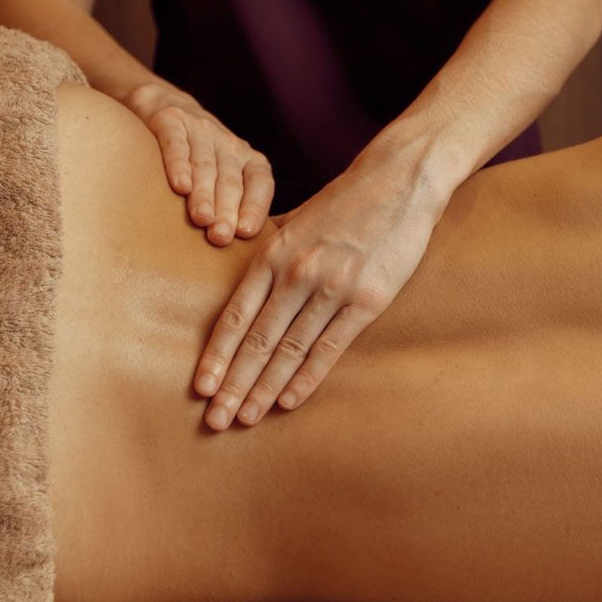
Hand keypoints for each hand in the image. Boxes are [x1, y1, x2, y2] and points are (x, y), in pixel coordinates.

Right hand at [120, 82, 273, 245]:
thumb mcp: (222, 177)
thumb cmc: (197, 161)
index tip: (246, 233)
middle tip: (220, 237)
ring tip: (202, 218)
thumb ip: (233, 206)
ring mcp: (201, 129)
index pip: (260, 183)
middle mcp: (228, 144)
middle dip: (227, 210)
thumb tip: (241, 257)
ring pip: (206, 165)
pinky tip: (180, 186)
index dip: (255, 206)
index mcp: (248, 160)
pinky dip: (179, 165)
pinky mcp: (171, 120)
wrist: (162, 108)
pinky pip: (177, 144)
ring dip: (205, 194)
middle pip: (231, 181)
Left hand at [193, 155, 446, 429]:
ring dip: (264, 390)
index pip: (236, 316)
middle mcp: (297, 272)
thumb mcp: (296, 221)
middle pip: (258, 341)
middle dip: (233, 385)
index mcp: (273, 252)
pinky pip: (330, 347)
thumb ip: (270, 253)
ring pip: (290, 350)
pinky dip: (307, 378)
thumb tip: (245, 282)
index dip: (217, 355)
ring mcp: (332, 287)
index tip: (201, 388)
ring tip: (245, 419)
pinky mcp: (367, 299)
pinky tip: (288, 401)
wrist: (399, 180)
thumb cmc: (346, 202)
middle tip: (215, 421)